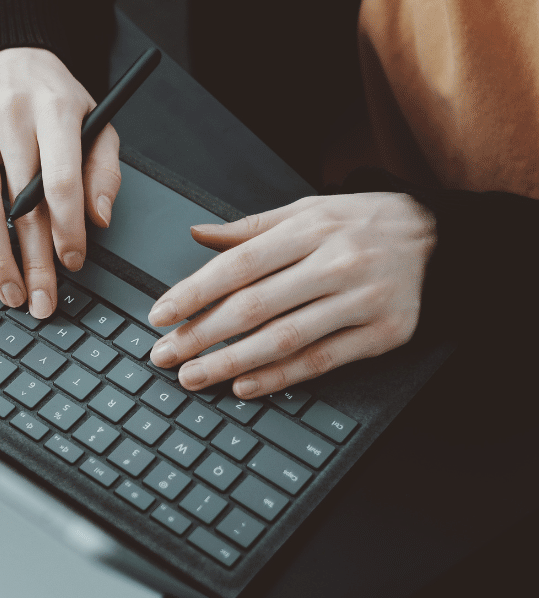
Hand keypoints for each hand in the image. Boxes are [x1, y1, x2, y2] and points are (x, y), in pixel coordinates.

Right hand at [0, 47, 121, 317]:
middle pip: (20, 204)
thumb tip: (97, 220)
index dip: (67, 229)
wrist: (4, 53)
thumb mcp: (96, 121)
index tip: (73, 263)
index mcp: (54, 110)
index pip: (60, 181)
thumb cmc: (53, 98)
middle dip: (33, 260)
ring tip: (10, 293)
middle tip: (42, 300)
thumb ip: (103, 170)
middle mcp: (9, 117)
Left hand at [146, 192, 435, 397]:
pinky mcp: (384, 333)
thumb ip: (249, 228)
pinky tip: (245, 386)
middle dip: (201, 335)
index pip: (237, 265)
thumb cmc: (360, 223)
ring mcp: (361, 301)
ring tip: (193, 377)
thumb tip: (196, 234)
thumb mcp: (305, 210)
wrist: (438, 237)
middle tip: (165, 355)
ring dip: (231, 363)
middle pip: (254, 306)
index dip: (193, 293)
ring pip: (285, 339)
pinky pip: (322, 361)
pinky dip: (280, 377)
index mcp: (309, 230)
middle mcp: (335, 264)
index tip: (160, 315)